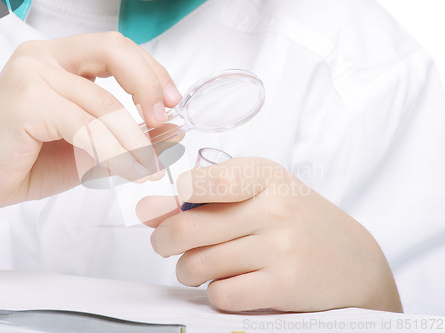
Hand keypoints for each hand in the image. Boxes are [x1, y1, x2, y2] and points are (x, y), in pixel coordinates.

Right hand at [0, 32, 181, 226]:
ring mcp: (31, 74)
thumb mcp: (91, 147)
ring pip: (104, 103)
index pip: (117, 48)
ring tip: (148, 167)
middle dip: (149, 85)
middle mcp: (43, 57)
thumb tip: (175, 130)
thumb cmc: (27, 161)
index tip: (172, 103)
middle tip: (165, 118)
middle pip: (114, 51)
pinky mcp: (24, 100)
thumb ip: (130, 135)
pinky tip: (126, 170)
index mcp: (59, 60)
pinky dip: (113, 152)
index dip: (151, 72)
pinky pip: (86, 126)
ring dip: (134, 141)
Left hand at [137, 157, 401, 312]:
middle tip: (166, 244)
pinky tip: (227, 284)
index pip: (203, 181)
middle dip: (163, 241)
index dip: (171, 199)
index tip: (160, 210)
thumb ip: (207, 196)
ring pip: (197, 265)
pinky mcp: (284, 285)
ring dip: (187, 270)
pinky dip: (215, 293)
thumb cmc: (297, 221)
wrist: (353, 261)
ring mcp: (281, 247)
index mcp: (264, 176)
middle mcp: (273, 208)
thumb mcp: (261, 193)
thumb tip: (150, 210)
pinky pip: (221, 295)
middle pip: (186, 228)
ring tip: (199, 266)